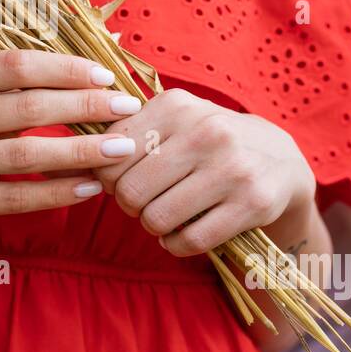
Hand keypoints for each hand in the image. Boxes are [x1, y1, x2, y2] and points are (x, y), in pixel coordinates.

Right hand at [0, 50, 143, 227]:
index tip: (105, 74)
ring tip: (122, 148)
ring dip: (81, 152)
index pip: (15, 66)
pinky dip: (58, 192)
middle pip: (27, 109)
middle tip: (127, 107)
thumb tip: (90, 60)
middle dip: (85, 106)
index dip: (64, 68)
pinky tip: (91, 185)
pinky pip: (16, 198)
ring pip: (26, 156)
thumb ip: (11, 77)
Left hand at [92, 88, 316, 256]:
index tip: (121, 181)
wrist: (279, 159)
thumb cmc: (207, 141)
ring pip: (157, 218)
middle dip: (129, 205)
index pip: (113, 154)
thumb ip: (125, 134)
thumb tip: (72, 164)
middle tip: (142, 203)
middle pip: (131, 191)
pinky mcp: (253, 204)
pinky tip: (180, 235)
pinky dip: (175, 245)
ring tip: (163, 217)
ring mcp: (233, 168)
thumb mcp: (172, 121)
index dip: (107, 177)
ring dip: (152, 227)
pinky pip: (190, 241)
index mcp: (177, 106)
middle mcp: (206, 132)